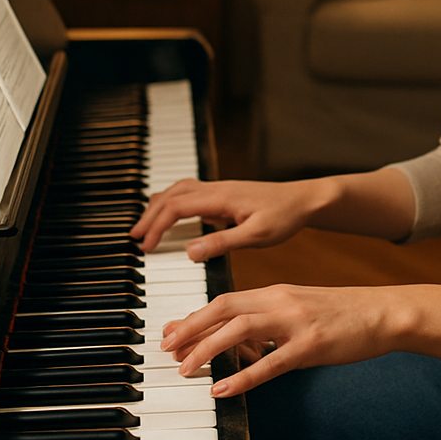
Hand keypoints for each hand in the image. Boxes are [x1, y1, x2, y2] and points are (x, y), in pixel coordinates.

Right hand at [130, 178, 321, 259]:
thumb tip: (188, 251)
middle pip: (171, 195)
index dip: (156, 225)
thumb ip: (222, 243)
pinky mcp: (226, 194)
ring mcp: (221, 189)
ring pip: (179, 190)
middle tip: (135, 238)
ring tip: (146, 226)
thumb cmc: (285, 217)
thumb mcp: (256, 235)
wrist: (305, 200)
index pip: (176, 206)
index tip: (145, 246)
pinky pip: (191, 192)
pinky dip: (174, 201)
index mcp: (220, 197)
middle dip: (150, 215)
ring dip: (159, 206)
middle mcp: (217, 188)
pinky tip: (175, 215)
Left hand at [161, 284, 397, 395]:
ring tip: (185, 371)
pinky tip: (222, 390)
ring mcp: (296, 322)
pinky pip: (271, 363)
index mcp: (275, 292)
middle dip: (189, 328)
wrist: (381, 312)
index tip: (169, 334)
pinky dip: (242, 377)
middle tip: (165, 350)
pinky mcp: (312, 345)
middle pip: (224, 309)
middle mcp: (281, 301)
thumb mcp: (298, 310)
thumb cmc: (340, 314)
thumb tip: (233, 343)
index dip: (193, 317)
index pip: (224, 300)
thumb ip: (267, 322)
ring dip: (207, 350)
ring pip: (240, 331)